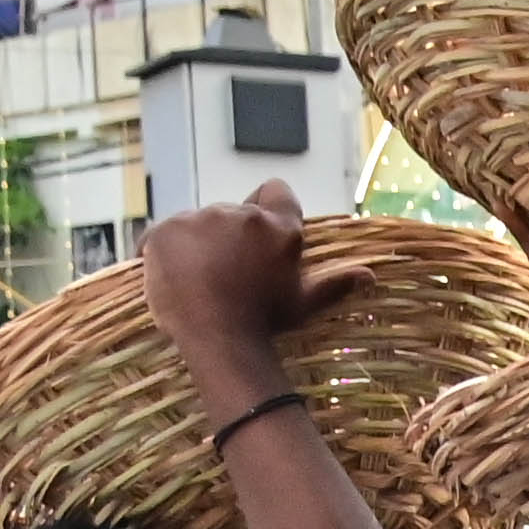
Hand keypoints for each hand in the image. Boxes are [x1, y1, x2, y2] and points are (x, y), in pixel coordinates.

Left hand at [140, 178, 316, 394]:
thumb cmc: (265, 322)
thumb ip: (334, 284)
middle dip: (228, 236)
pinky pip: (159, 237)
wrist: (218, 338)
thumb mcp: (303, 304)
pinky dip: (161, 253)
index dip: (269, 207)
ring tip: (196, 282)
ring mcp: (198, 219)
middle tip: (227, 274)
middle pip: (232, 212)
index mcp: (277, 226)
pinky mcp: (164, 231)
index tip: (260, 235)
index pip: (276, 190)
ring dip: (195, 244)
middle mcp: (240, 214)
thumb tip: (369, 276)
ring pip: (196, 224)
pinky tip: (168, 278)